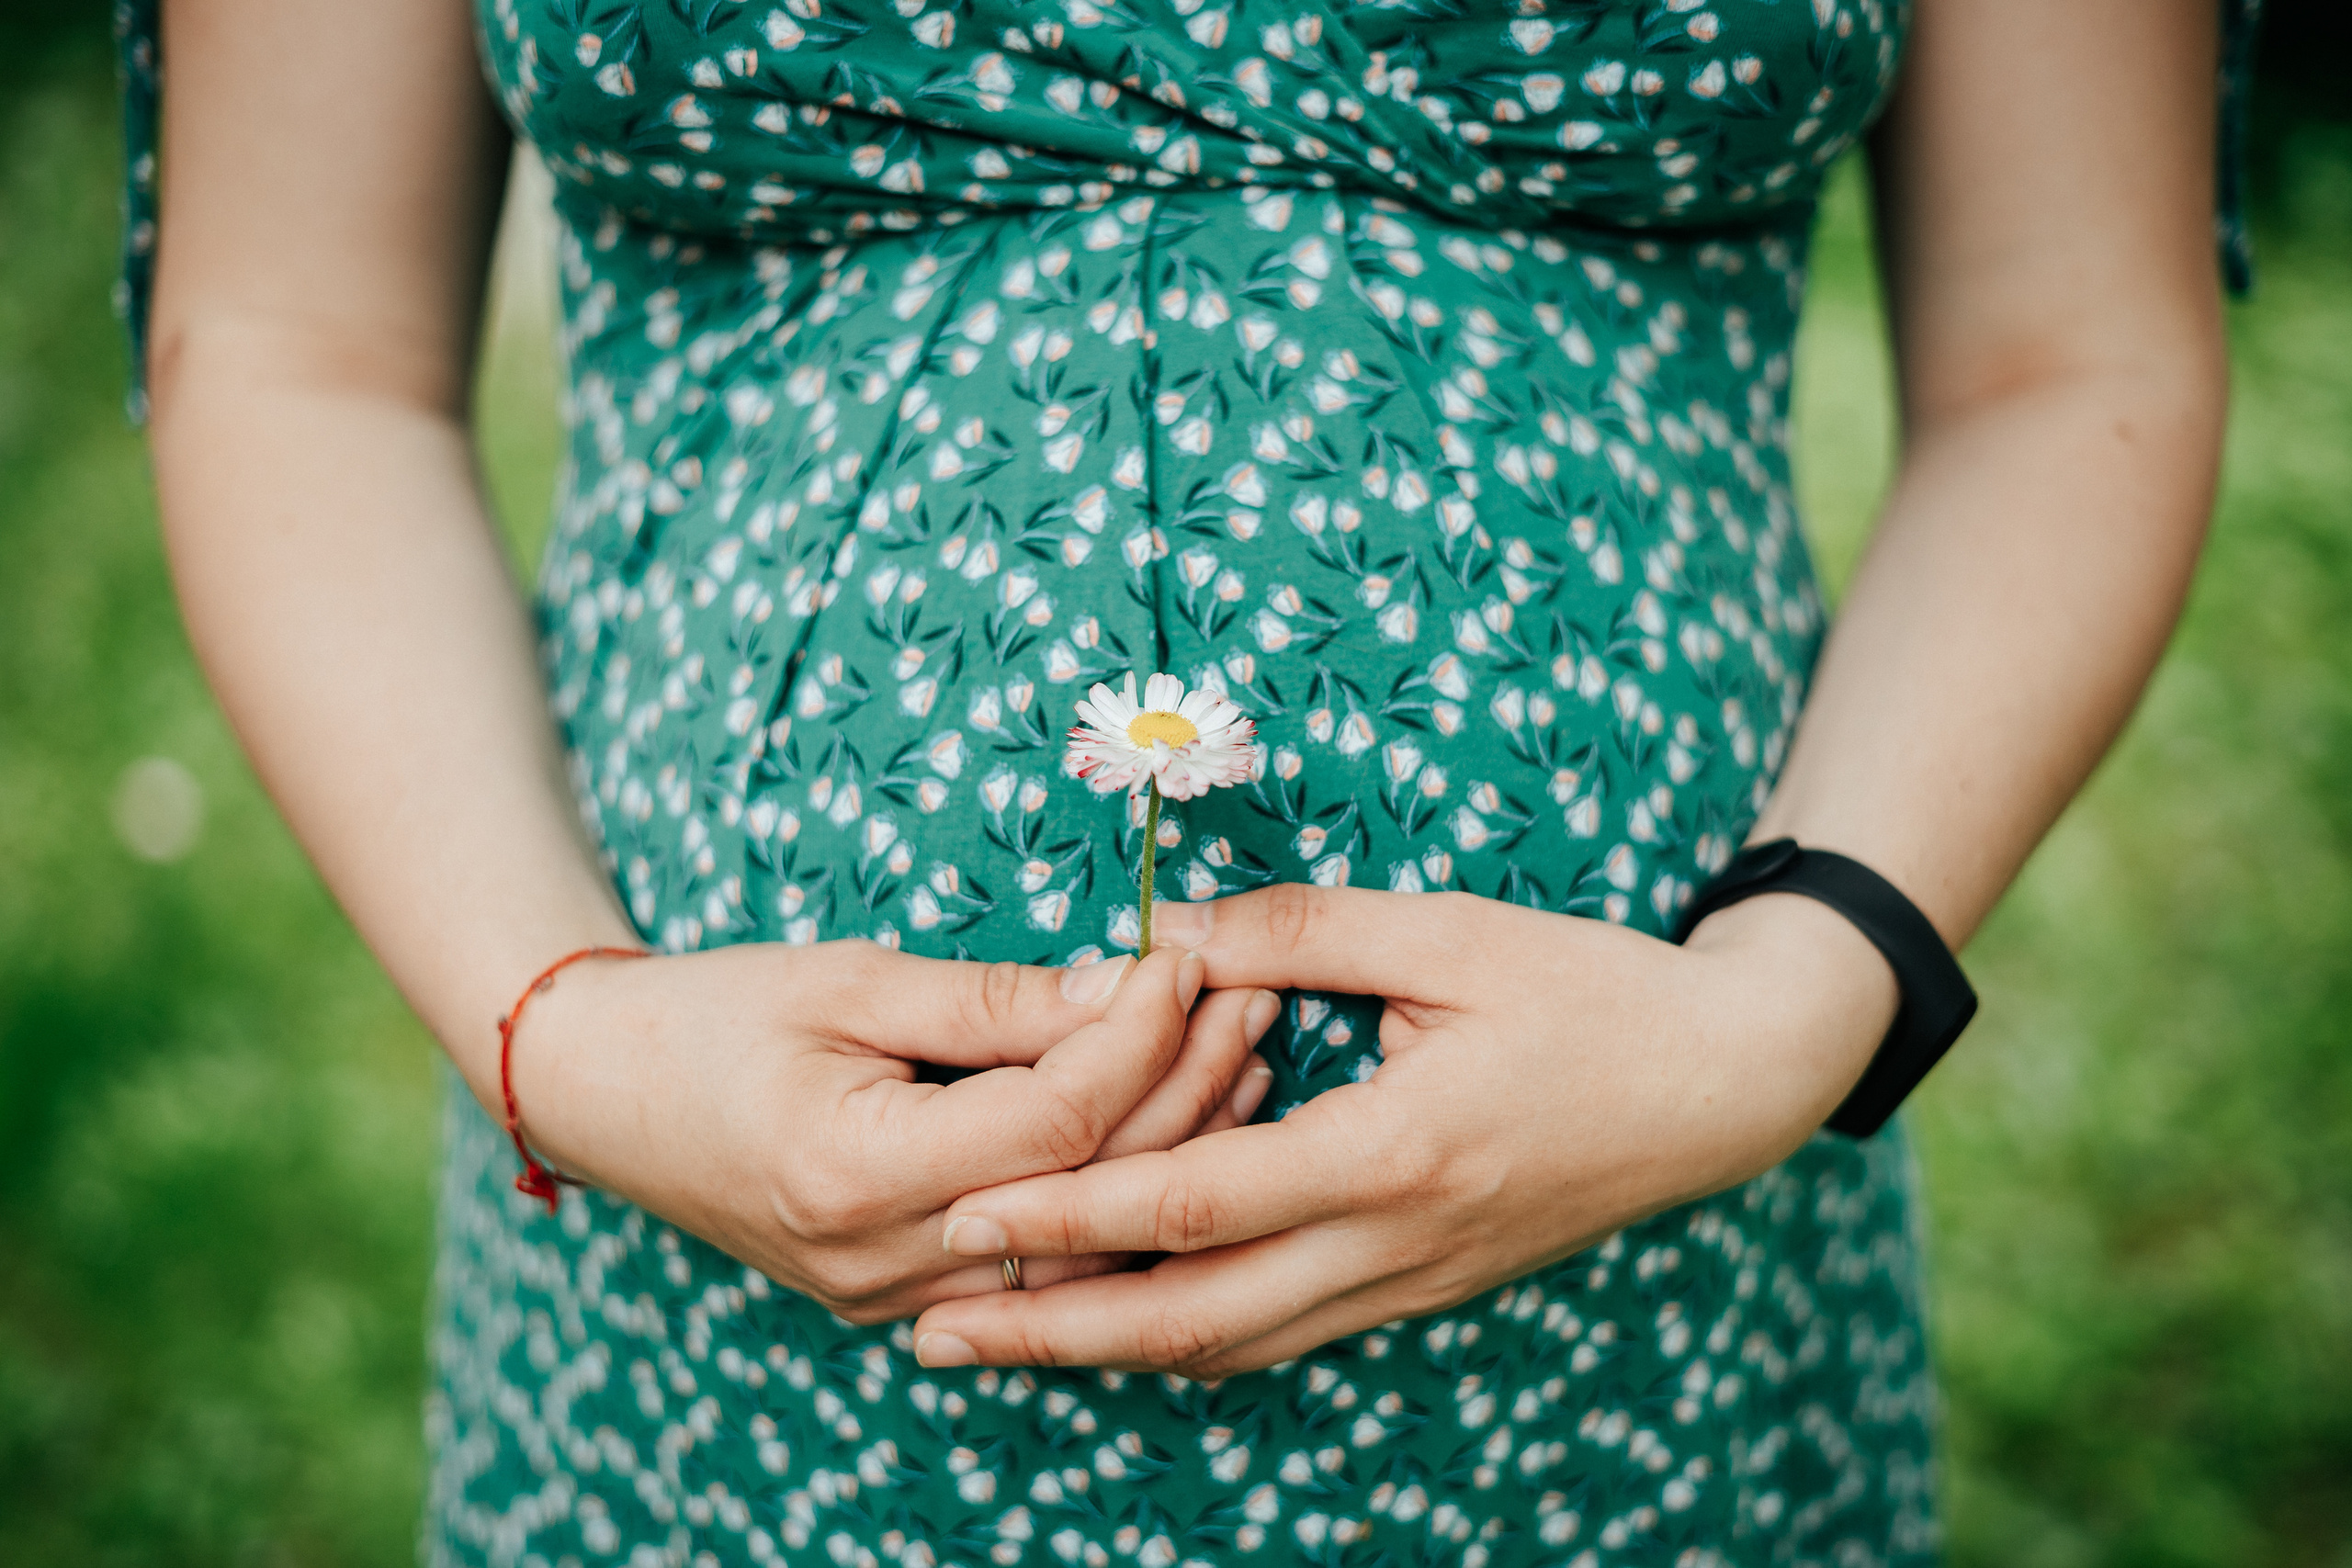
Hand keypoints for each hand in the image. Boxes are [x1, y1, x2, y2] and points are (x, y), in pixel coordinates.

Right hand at [509, 940, 1280, 1322]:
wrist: (603, 1092)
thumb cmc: (713, 1015)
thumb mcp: (848, 979)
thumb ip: (991, 1001)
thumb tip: (1124, 989)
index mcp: (856, 1173)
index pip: (1055, 1121)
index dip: (1138, 1036)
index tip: (1183, 958)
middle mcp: (881, 1260)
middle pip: (1087, 1195)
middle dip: (1186, 1092)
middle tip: (1250, 998)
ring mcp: (892, 1297)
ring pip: (1082, 1248)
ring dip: (1171, 1155)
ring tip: (1241, 1059)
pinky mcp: (902, 1298)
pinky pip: (1042, 1266)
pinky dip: (1112, 1199)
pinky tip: (1170, 1129)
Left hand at [910, 884, 1899, 1374]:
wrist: (1722, 1086)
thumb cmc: (1590, 992)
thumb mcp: (1450, 932)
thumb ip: (1299, 931)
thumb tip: (1166, 935)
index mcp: (1394, 1150)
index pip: (1199, 1201)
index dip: (1072, 1214)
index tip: (964, 1217)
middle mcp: (1393, 1242)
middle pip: (1193, 1317)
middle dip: (1053, 1330)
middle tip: (933, 1328)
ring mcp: (1410, 1282)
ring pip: (1233, 1346)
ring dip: (1107, 1348)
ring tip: (1000, 1336)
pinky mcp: (1421, 1288)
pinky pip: (1282, 1334)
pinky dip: (1188, 1334)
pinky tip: (1124, 1317)